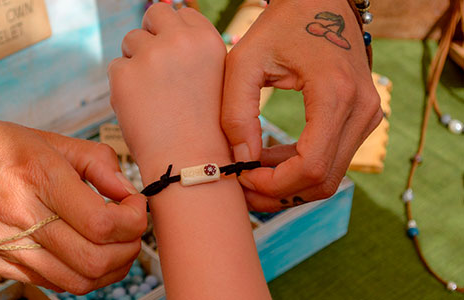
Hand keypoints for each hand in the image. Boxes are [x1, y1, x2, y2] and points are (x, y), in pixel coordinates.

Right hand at [0, 116, 146, 293]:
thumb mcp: (47, 139)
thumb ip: (96, 162)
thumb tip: (127, 190)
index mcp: (39, 178)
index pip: (104, 223)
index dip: (134, 220)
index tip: (135, 205)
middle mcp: (23, 218)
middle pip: (96, 261)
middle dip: (129, 249)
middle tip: (132, 229)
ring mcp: (7, 248)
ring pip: (77, 282)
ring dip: (110, 269)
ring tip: (115, 245)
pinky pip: (51, 284)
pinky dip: (79, 275)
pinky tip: (84, 253)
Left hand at [108, 3, 229, 178]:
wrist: (190, 164)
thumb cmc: (205, 129)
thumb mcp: (216, 80)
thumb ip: (194, 53)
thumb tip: (169, 32)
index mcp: (207, 40)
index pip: (182, 13)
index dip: (174, 32)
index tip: (173, 54)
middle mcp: (179, 41)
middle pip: (155, 14)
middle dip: (152, 34)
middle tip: (154, 65)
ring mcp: (150, 55)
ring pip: (131, 40)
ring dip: (136, 62)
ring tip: (151, 96)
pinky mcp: (124, 74)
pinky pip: (116, 68)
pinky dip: (123, 87)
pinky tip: (140, 109)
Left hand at [221, 0, 381, 210]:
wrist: (320, 3)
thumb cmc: (279, 27)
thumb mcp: (244, 61)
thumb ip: (237, 112)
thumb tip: (241, 160)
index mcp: (335, 94)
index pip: (311, 167)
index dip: (274, 184)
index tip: (242, 176)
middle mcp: (361, 110)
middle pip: (323, 181)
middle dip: (278, 194)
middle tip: (241, 187)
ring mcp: (367, 117)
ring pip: (329, 177)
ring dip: (288, 185)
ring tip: (250, 173)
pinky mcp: (362, 119)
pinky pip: (332, 161)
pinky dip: (299, 170)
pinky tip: (268, 160)